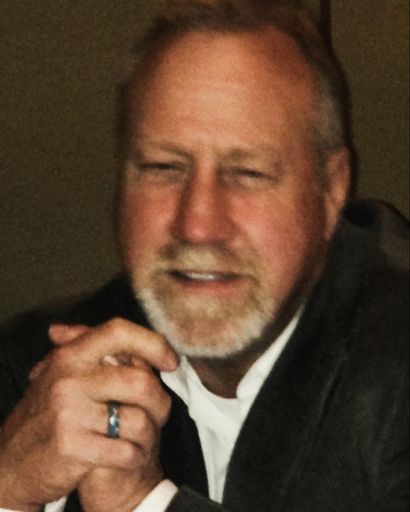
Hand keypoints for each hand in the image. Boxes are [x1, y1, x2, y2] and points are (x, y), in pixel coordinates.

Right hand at [0, 319, 177, 510]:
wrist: (11, 463)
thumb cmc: (46, 414)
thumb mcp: (59, 373)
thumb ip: (87, 350)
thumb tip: (112, 333)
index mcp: (70, 355)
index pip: (119, 332)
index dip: (153, 343)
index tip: (170, 360)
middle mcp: (69, 379)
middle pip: (140, 382)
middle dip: (160, 401)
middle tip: (160, 411)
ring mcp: (70, 414)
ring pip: (139, 420)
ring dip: (150, 433)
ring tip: (142, 436)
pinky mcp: (73, 447)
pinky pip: (127, 451)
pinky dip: (135, 456)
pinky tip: (128, 455)